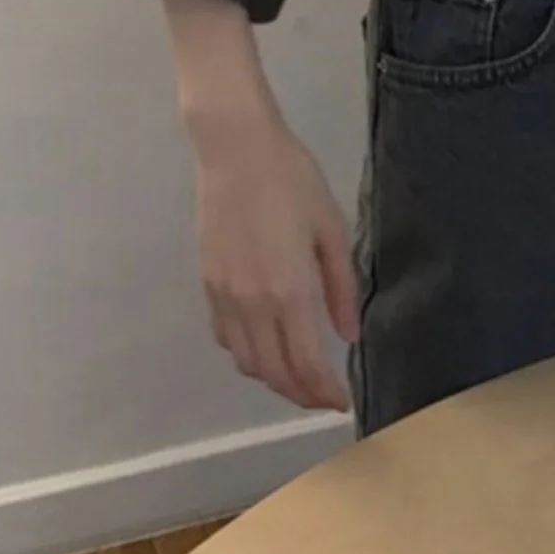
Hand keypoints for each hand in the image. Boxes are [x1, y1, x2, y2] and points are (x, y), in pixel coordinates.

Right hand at [194, 114, 359, 411]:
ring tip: (297, 376)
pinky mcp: (207, 283)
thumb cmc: (291, 180)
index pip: (306, 363)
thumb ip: (340, 286)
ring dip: (272, 378)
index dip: (323, 392)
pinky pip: (225, 337)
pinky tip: (264, 345)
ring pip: (246, 361)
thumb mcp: (331, 227)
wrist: (235, 150)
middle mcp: (252, 303)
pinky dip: (246, 354)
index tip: (339, 403)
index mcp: (289, 290)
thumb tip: (347, 335)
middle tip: (322, 397)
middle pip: (273, 373)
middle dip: (300, 394)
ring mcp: (224, 295)